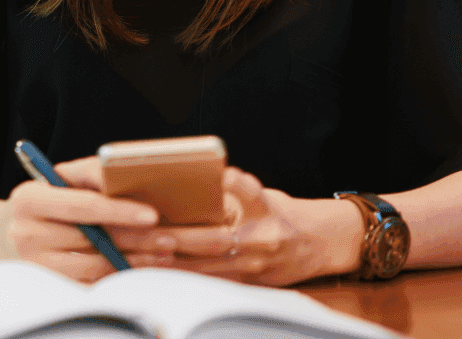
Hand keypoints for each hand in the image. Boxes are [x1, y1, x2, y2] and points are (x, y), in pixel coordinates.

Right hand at [0, 157, 177, 282]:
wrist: (1, 234)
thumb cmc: (42, 200)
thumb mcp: (57, 177)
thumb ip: (89, 172)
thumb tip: (123, 173)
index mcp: (30, 200)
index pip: (83, 206)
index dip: (119, 210)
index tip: (151, 214)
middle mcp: (28, 234)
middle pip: (93, 239)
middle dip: (135, 239)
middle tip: (168, 237)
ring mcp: (36, 265)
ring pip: (95, 266)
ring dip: (133, 260)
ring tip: (162, 253)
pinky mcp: (48, 286)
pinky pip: (90, 285)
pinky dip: (119, 277)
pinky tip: (141, 268)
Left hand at [154, 168, 363, 286]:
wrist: (320, 243)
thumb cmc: (284, 214)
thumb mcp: (264, 195)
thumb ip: (234, 195)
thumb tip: (197, 187)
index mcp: (266, 210)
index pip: (249, 194)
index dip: (235, 185)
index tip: (219, 178)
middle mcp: (262, 239)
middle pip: (216, 240)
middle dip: (180, 237)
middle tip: (150, 232)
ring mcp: (256, 265)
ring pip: (207, 268)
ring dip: (173, 263)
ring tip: (142, 257)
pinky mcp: (250, 284)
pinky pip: (211, 283)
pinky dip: (184, 278)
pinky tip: (159, 274)